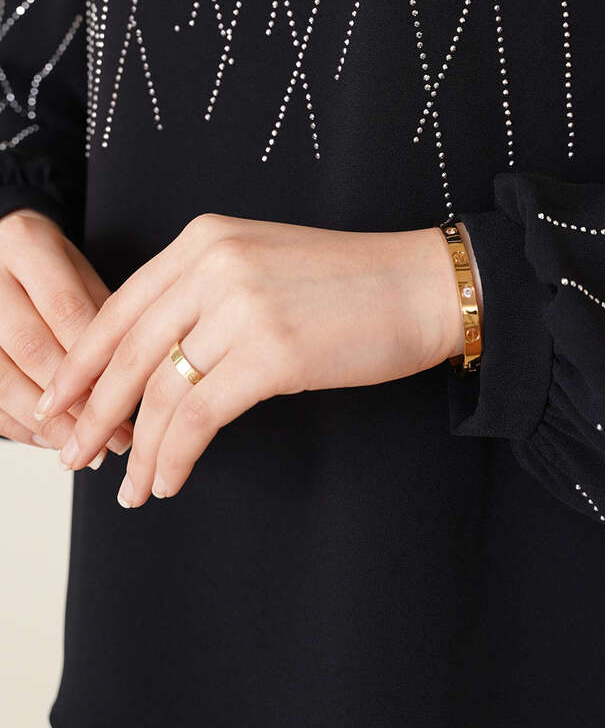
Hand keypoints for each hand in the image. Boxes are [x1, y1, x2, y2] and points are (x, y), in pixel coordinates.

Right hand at [0, 209, 132, 460]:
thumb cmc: (46, 263)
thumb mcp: (78, 268)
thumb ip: (100, 313)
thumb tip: (131, 377)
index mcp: (25, 244)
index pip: (66, 308)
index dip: (97, 358)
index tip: (131, 395)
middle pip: (32, 348)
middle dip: (77, 401)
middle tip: (116, 435)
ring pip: (2, 380)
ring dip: (47, 424)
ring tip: (86, 447)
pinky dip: (17, 426)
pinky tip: (49, 439)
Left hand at [34, 214, 468, 505]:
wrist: (422, 285)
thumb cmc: (349, 285)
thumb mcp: (262, 266)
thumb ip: (203, 297)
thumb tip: (151, 370)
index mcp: (205, 239)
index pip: (121, 306)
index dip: (82, 363)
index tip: (59, 402)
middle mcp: (215, 263)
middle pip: (130, 351)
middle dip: (95, 412)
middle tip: (74, 455)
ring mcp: (243, 305)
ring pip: (162, 391)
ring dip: (141, 449)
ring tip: (132, 488)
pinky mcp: (272, 351)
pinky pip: (199, 414)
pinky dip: (177, 455)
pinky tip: (171, 480)